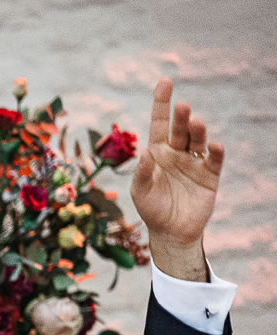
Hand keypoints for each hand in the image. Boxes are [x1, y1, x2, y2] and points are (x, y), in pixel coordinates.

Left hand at [130, 77, 224, 280]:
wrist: (171, 232)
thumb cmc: (152, 209)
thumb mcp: (141, 192)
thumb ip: (142, 174)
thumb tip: (144, 153)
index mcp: (157, 152)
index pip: (160, 123)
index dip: (162, 103)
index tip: (165, 82)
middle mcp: (177, 153)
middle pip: (180, 129)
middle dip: (181, 117)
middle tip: (182, 106)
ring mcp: (194, 163)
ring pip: (198, 140)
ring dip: (198, 131)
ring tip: (196, 123)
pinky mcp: (209, 176)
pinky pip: (213, 160)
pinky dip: (215, 152)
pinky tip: (213, 146)